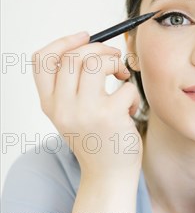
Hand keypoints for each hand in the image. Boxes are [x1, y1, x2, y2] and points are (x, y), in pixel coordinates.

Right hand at [32, 31, 142, 178]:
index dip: (64, 42)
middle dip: (100, 48)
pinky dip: (133, 94)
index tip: (85, 36)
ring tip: (122, 78)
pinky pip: (126, 86)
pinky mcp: (110, 116)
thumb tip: (91, 44)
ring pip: (96, 62)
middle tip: (114, 59)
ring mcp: (85, 112)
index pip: (43, 60)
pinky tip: (131, 110)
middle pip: (73, 55)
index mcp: (50, 104)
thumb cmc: (97, 141)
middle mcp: (63, 107)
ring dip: (116, 63)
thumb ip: (73, 86)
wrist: (109, 176)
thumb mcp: (74, 114)